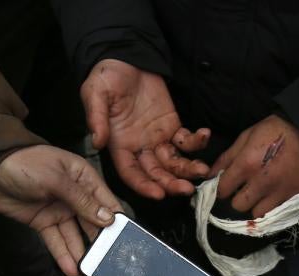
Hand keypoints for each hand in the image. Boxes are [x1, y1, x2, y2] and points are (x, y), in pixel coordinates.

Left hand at [0, 145, 122, 275]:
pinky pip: (57, 240)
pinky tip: (71, 267)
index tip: (126, 240)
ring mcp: (59, 210)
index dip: (116, 220)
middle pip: (93, 221)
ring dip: (82, 252)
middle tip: (110, 262)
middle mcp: (75, 195)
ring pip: (75, 235)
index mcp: (83, 177)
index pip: (106, 201)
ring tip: (90, 271)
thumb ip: (81, 200)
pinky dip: (63, 254)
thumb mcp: (56, 179)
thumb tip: (107, 218)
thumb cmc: (24, 163)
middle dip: (101, 241)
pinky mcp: (44, 222)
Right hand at [82, 59, 210, 198]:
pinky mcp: (171, 126)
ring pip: (174, 162)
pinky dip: (196, 142)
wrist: (125, 58)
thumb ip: (96, 118)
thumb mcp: (95, 94)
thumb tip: (97, 141)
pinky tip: (204, 136)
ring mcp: (157, 139)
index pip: (131, 173)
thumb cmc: (106, 77)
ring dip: (187, 169)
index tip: (158, 194)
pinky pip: (186, 140)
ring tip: (201, 170)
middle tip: (187, 189)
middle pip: (156, 173)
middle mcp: (139, 148)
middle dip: (171, 183)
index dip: (144, 186)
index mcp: (119, 145)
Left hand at [211, 114, 298, 217]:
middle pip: (238, 206)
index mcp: (247, 164)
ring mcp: (279, 190)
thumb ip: (227, 158)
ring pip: (256, 212)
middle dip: (237, 199)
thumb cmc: (273, 130)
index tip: (227, 185)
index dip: (222, 188)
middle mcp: (261, 182)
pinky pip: (275, 209)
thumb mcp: (246, 137)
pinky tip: (272, 192)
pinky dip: (270, 203)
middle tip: (242, 190)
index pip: (223, 190)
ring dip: (254, 204)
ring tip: (258, 193)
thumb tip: (210, 175)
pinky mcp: (293, 194)